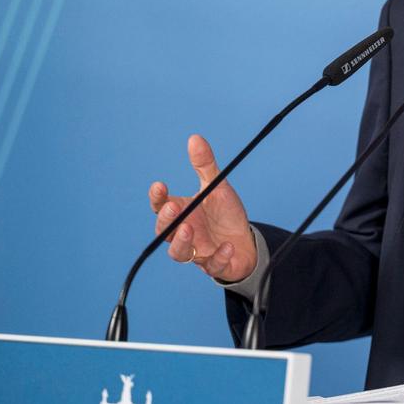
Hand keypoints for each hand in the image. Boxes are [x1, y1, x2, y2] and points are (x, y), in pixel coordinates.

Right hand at [148, 134, 256, 282]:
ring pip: (179, 253)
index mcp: (183, 213)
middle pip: (164, 232)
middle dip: (166, 220)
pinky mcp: (215, 264)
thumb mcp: (217, 187)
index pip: (161, 206)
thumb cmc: (225, 215)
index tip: (159, 185)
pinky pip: (212, 265)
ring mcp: (198, 251)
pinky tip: (226, 246)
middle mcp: (185, 233)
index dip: (157, 198)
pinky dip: (218, 257)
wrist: (246, 241)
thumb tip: (195, 138)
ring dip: (182, 242)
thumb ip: (205, 166)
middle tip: (173, 207)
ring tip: (189, 228)